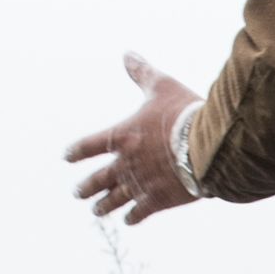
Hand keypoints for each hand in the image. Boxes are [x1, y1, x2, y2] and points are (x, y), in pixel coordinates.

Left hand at [65, 53, 202, 224]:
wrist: (208, 146)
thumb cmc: (184, 113)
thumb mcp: (162, 86)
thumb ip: (141, 72)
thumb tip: (127, 53)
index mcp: (121, 136)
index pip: (88, 146)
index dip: (75, 152)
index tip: (66, 157)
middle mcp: (125, 163)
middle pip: (98, 179)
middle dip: (86, 187)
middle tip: (77, 193)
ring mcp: (140, 184)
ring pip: (114, 199)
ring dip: (104, 206)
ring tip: (96, 211)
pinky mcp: (158, 200)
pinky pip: (139, 212)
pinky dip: (132, 217)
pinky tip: (128, 220)